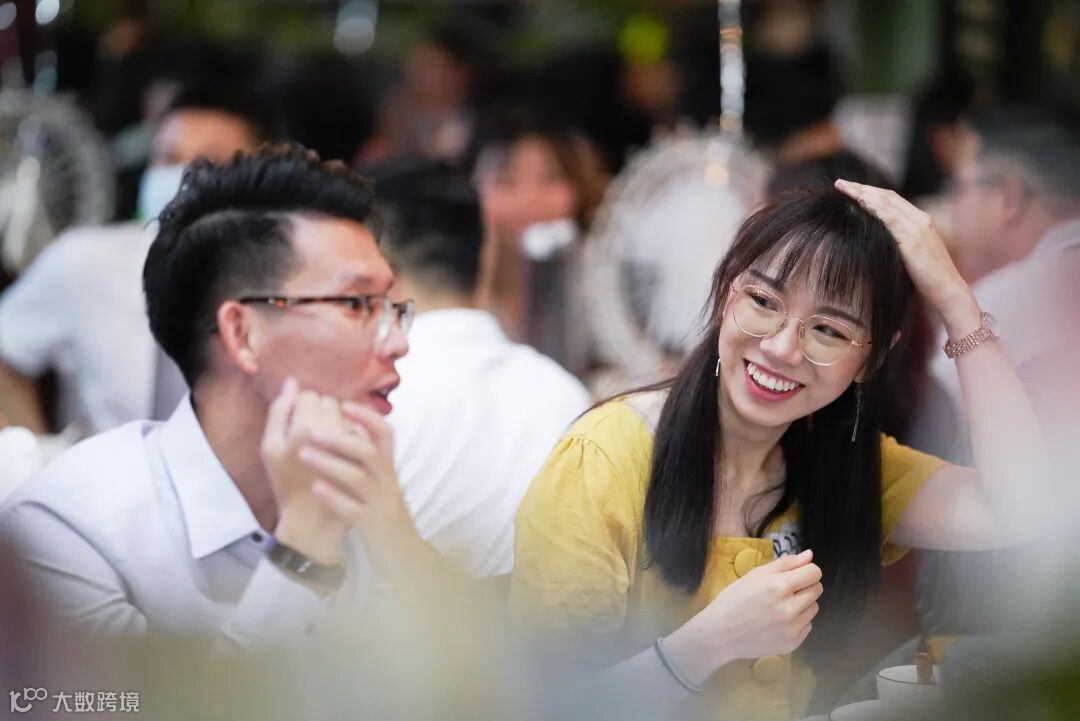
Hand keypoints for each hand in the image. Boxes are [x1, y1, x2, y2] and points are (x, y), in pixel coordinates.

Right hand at [261, 378, 349, 562]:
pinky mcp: (366, 454)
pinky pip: (362, 428)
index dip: (302, 408)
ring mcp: (351, 443)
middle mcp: (331, 432)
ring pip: (346, 413)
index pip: (308, 396)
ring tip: (328, 445)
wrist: (313, 517)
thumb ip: (278, 411)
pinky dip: (354, 433)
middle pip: (328, 401)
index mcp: (303, 429)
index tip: (298, 426)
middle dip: (320, 413)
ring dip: (338, 422)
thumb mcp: (269, 448)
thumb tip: (292, 381)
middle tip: (313, 437)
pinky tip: (344, 451)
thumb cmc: (286, 483)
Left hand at [299, 400, 424, 579]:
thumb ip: (366, 454)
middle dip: (340, 439)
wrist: (399, 549)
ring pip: (358, 478)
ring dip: (330, 464)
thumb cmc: (380, 507)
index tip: (344, 405)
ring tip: (304, 455)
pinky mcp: (371, 523)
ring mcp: (379, 502)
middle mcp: (387, 480)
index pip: (385, 433)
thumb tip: (345, 423)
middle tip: (312, 431)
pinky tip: (316, 488)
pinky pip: (353, 508)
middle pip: (369, 452)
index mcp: (388, 466)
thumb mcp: (380, 478)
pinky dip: (334, 497)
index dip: (367, 417)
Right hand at [667, 550, 821, 683]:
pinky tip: (778, 622)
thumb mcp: (755, 575)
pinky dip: (797, 622)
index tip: (796, 574)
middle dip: (805, 586)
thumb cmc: (734, 600)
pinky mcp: (793, 643)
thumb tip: (809, 555)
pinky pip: (807, 626)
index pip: (814, 572)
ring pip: (813, 608)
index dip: (806, 570)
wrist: (721, 634)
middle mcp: (790, 608)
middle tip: (784, 591)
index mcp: (779, 586)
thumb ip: (785, 564)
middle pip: (817, 589)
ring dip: (802, 605)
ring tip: (779, 607)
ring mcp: (793, 628)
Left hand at [834, 180, 979, 330]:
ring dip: (863, 193)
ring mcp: (918, 228)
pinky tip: (860, 201)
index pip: (892, 199)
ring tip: (844, 188)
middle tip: (840, 183)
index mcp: (921, 221)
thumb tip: (878, 240)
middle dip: (862, 187)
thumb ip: (899, 242)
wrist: (947, 290)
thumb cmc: (928, 278)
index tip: (851, 188)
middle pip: (887, 196)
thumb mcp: (912, 255)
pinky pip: (891, 218)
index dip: (871, 191)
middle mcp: (921, 220)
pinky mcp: (913, 239)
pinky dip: (875, 207)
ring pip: (887, 203)